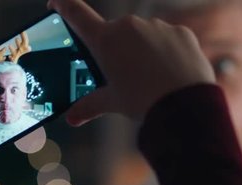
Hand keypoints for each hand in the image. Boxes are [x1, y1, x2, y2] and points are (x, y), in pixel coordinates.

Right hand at [48, 0, 215, 125]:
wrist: (185, 105)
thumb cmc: (144, 102)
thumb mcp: (113, 103)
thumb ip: (89, 106)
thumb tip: (72, 117)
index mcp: (105, 40)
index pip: (76, 13)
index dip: (63, 5)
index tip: (56, 3)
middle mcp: (129, 26)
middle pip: (115, 33)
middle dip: (117, 50)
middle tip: (124, 76)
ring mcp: (156, 26)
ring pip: (144, 36)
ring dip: (143, 51)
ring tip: (151, 80)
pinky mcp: (180, 31)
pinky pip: (168, 39)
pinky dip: (167, 53)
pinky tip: (170, 73)